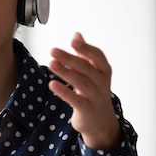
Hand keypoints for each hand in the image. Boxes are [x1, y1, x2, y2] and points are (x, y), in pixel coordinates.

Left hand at [48, 33, 121, 149]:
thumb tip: (77, 35)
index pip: (98, 56)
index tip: (73, 40)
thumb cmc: (94, 91)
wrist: (100, 121)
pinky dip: (64, 92)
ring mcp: (96, 97)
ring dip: (65, 72)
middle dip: (69, 58)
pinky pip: (76, 100)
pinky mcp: (87, 110)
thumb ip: (84, 54)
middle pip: (86, 68)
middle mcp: (102, 83)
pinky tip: (52, 84)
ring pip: (81, 83)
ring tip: (51, 63)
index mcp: (104, 71)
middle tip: (53, 50)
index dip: (86, 48)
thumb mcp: (92, 73)